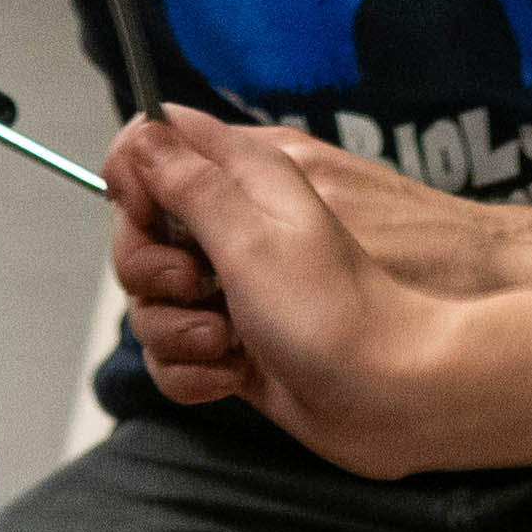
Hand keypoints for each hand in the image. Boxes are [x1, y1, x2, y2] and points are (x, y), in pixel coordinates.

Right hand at [105, 114, 531, 477]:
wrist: (395, 396)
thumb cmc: (335, 309)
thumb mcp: (251, 229)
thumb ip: (186, 180)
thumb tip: (136, 134)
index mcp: (248, 178)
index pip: (160, 149)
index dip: (137, 182)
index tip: (146, 216)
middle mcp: (238, 228)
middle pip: (143, 235)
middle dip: (151, 271)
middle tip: (194, 285)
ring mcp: (236, 291)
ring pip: (155, 303)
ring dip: (173, 332)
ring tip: (226, 342)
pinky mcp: (237, 346)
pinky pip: (177, 354)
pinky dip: (192, 372)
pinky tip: (230, 378)